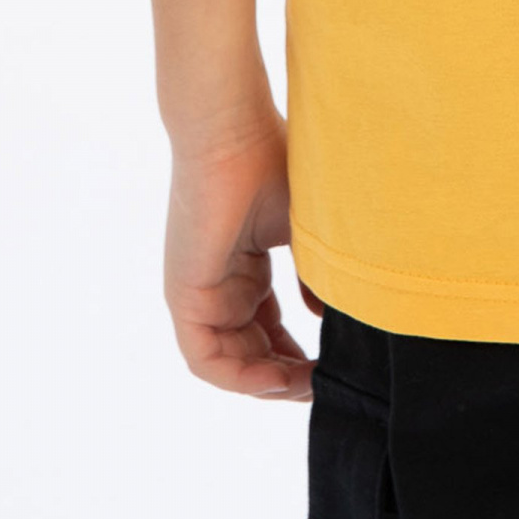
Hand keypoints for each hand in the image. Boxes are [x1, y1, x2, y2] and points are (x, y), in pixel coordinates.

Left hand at [163, 119, 315, 399]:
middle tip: (328, 384)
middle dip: (289, 375)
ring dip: (269, 382)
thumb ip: (318, 278)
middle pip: (252, 352)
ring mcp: (199, 293)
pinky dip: (241, 377)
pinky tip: (279, 378)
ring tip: (309, 386)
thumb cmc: (272, 162)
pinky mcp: (184, 296)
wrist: (232, 132)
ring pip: (230, 362)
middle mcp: (220, 285)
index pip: (268, 330)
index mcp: (244, 267)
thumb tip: (334, 318)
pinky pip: (205, 359)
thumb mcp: (306, 231)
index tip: (334, 366)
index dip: (300, 355)